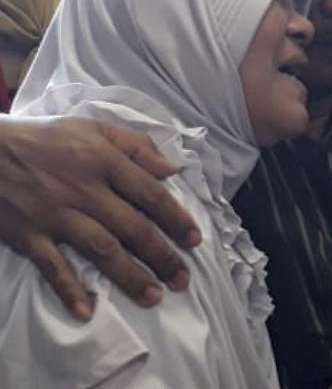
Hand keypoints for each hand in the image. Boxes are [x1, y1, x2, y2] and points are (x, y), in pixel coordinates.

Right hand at [0, 118, 199, 320]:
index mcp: (104, 161)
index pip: (150, 193)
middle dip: (162, 256)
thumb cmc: (47, 139)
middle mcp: (84, 189)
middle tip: (183, 280)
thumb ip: (136, 146)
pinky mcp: (28, 234)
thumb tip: (171, 170)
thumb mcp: (94, 128)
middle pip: (132, 227)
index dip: (176, 218)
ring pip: (101, 249)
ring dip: (129, 276)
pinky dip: (69, 289)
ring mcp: (55, 214)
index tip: (195, 240)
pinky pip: (52, 266)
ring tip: (152, 296)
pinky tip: (87, 311)